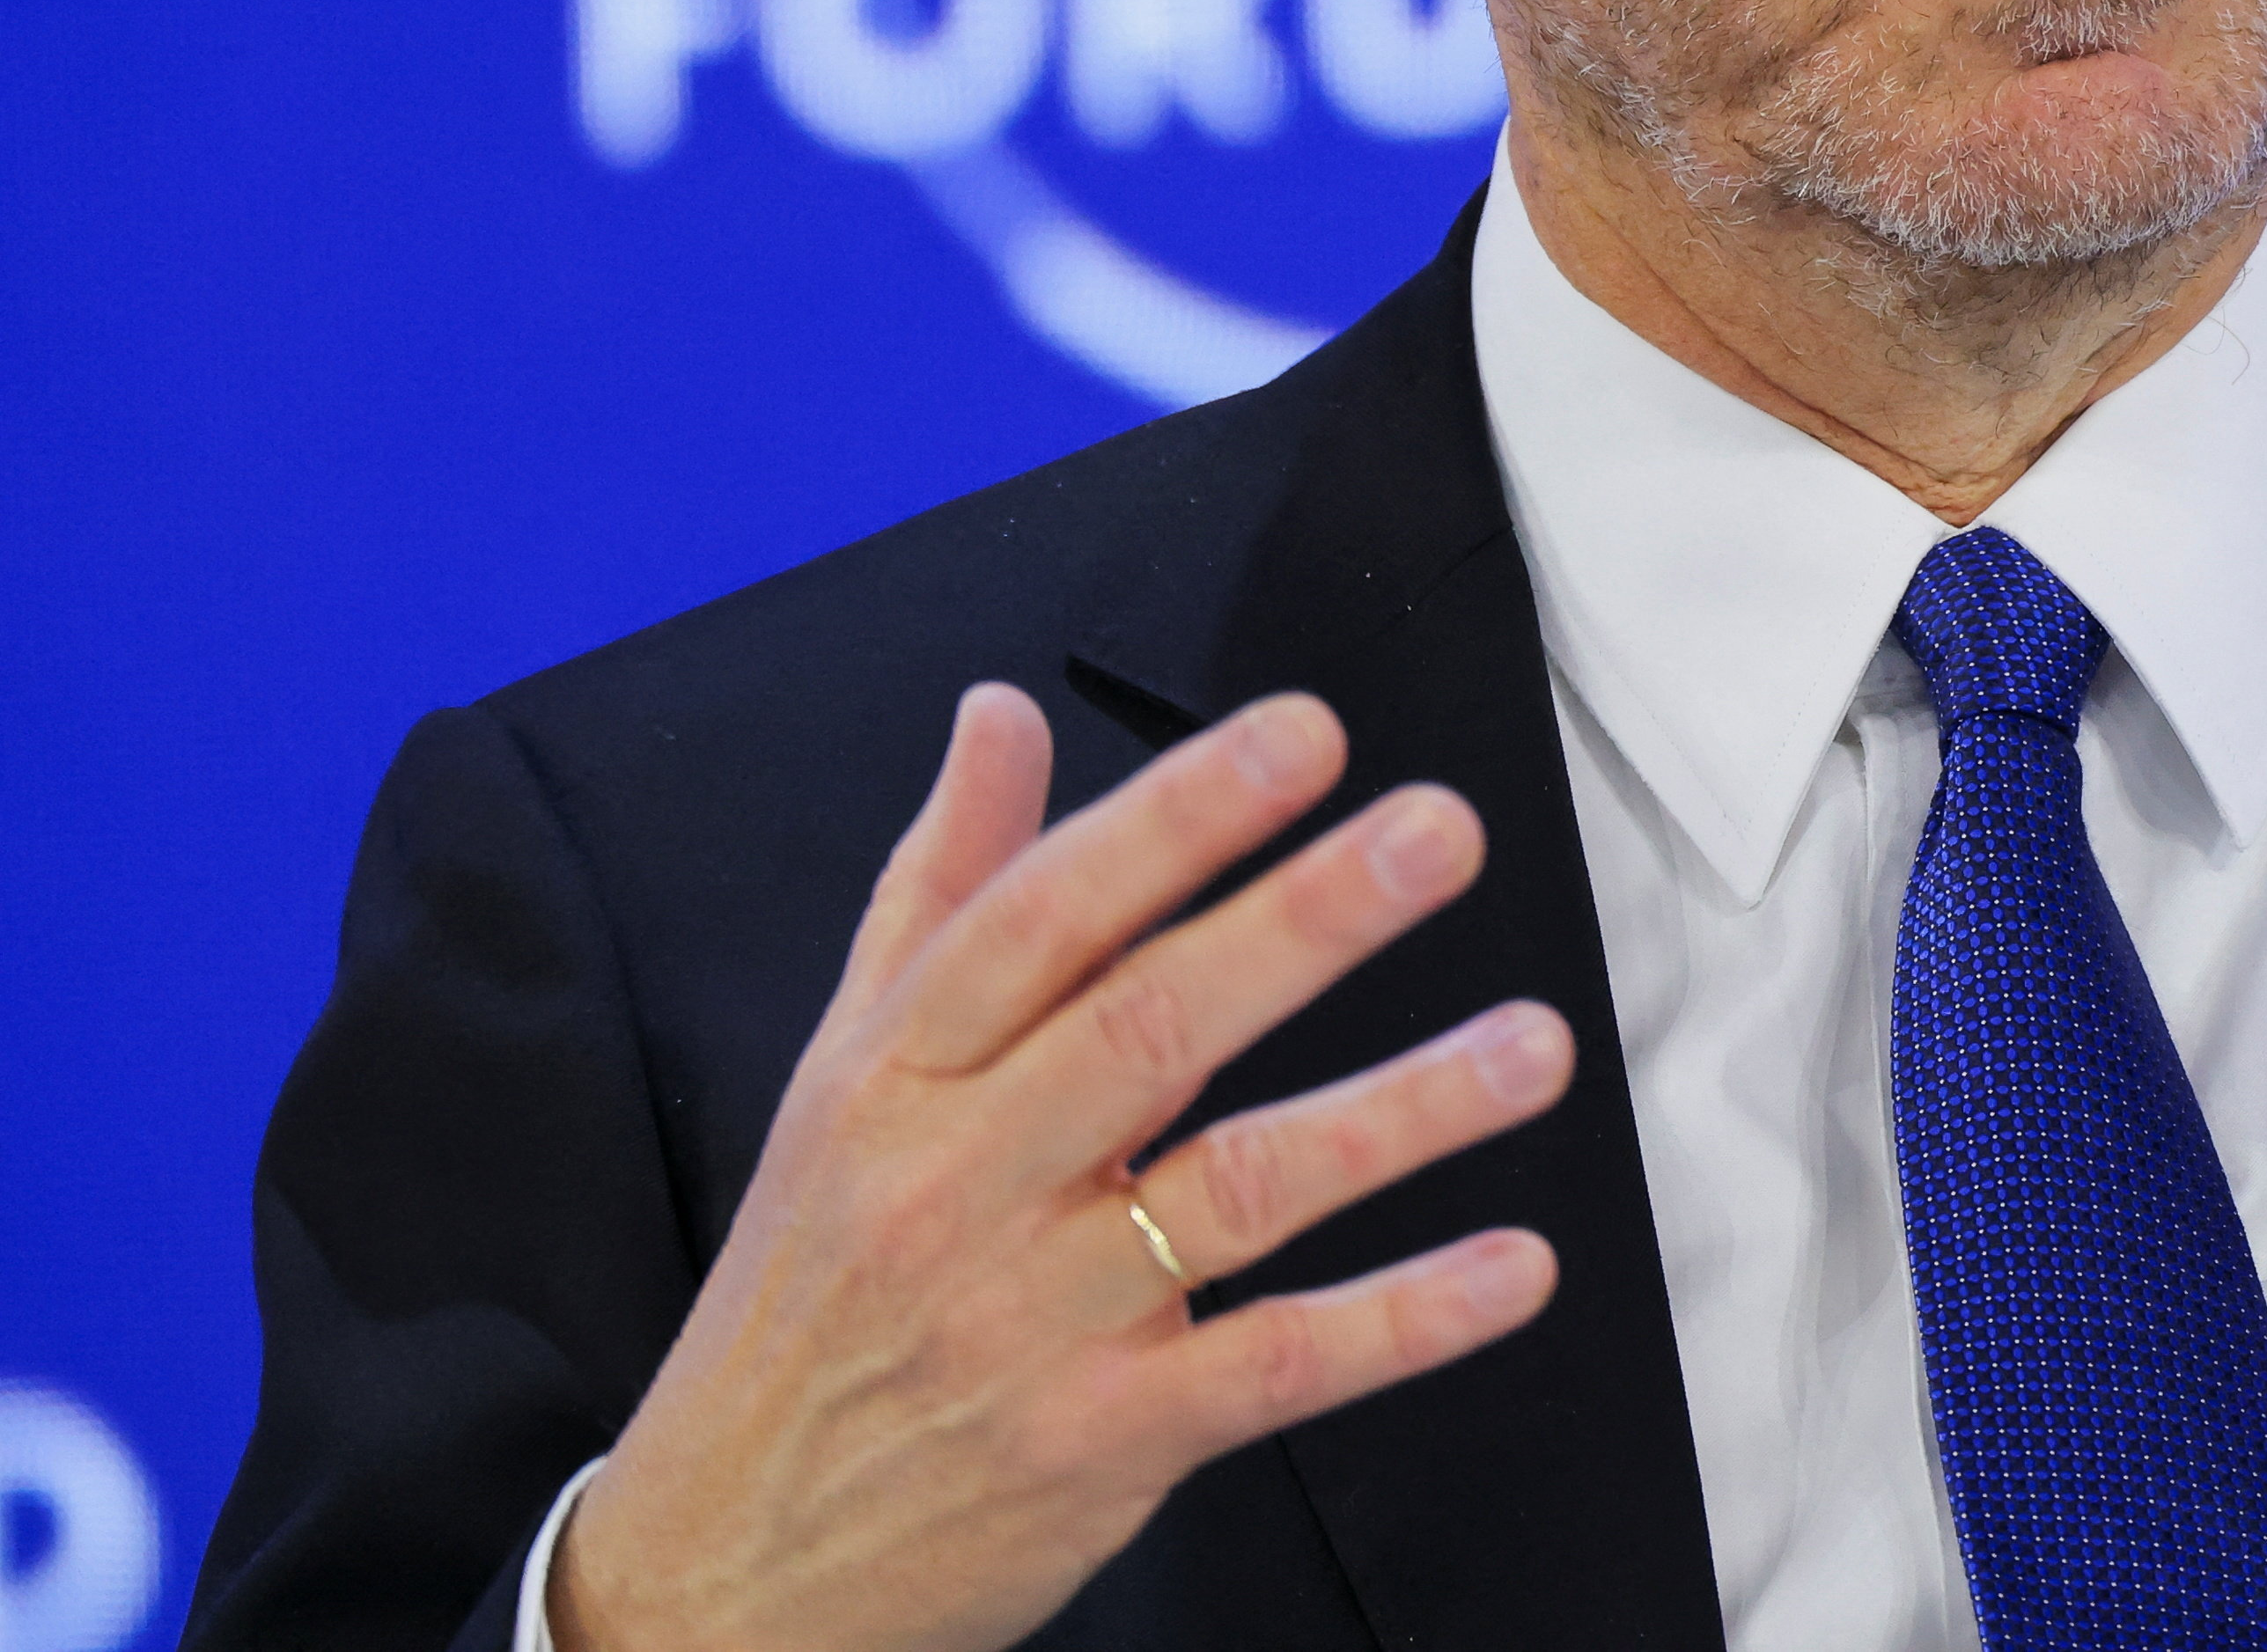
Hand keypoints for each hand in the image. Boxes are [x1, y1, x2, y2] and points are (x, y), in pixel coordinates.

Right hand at [550, 684, 1574, 1651]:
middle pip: (1148, 1028)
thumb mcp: (838, 1077)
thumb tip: (998, 713)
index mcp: (896, 1076)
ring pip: (1237, 1188)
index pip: (1042, 915)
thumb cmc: (807, 1295)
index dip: (1175, 817)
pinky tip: (1509, 1268)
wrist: (721, 1565)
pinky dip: (1400, 1319)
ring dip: (1399, 1111)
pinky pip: (1274, 1365)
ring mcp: (1033, 1318)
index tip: (1298, 736)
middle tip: (1434, 834)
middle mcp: (958, 1183)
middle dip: (1302, 922)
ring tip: (1531, 1045)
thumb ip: (940, 888)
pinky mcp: (1102, 1442)